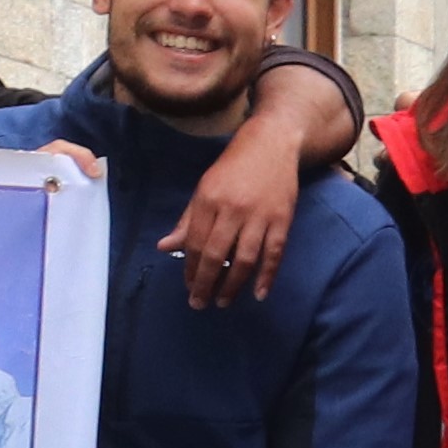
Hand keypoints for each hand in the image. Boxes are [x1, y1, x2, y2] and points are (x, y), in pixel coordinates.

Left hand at [166, 121, 300, 306]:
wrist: (271, 143)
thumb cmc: (233, 168)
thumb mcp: (204, 188)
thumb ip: (187, 221)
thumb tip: (164, 247)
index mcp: (209, 200)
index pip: (197, 244)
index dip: (191, 269)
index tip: (189, 287)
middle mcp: (233, 209)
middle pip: (217, 256)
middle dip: (206, 284)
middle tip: (199, 303)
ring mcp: (260, 216)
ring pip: (245, 259)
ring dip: (233, 285)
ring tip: (223, 302)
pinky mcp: (283, 219)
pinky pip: (274, 254)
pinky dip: (267, 276)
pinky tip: (259, 294)